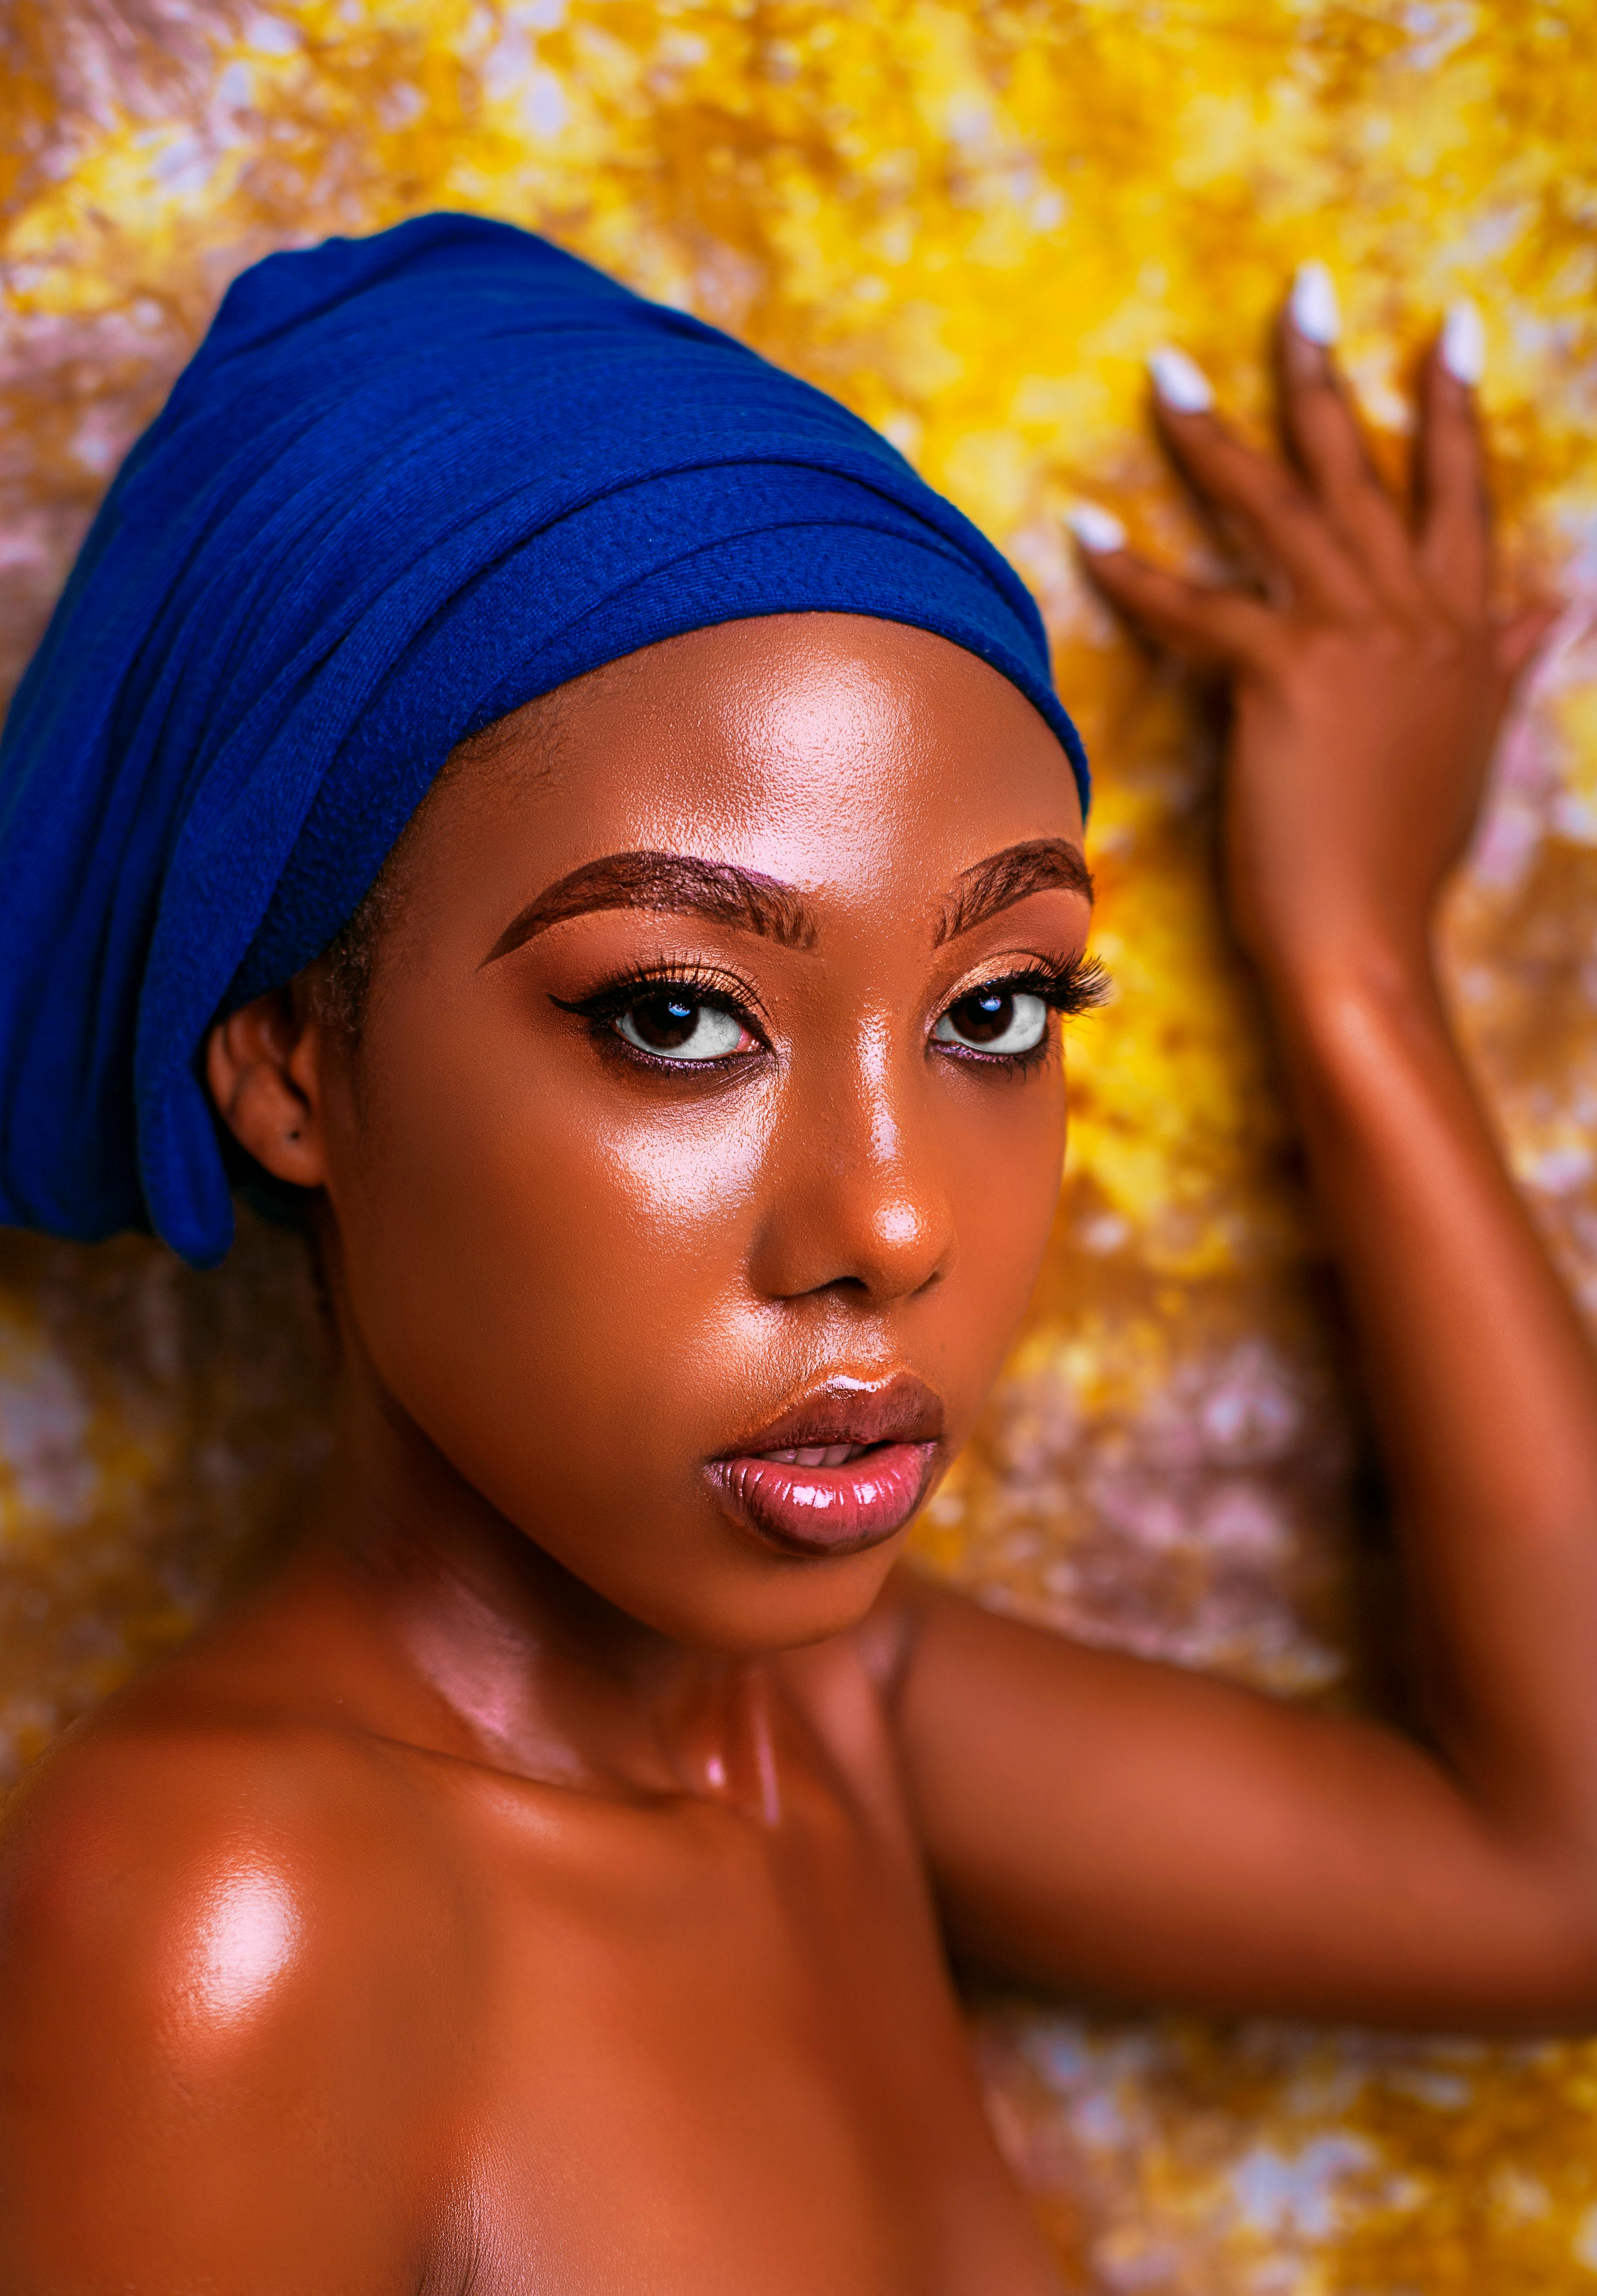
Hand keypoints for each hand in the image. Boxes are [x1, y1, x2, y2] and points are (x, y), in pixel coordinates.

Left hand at [1075, 284, 1556, 992]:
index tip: (1448, 329)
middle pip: (1366, 471)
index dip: (1453, 410)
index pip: (1461, 497)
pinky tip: (1088, 529)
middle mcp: (1418, 619)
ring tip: (1164, 372)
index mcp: (1466, 634)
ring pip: (1280, 509)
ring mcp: (1356, 640)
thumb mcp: (1471, 748)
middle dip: (1327, 375)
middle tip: (1299, 290)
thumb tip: (1557, 609)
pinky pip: (1200, 604)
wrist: (1367, 939)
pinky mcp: (1286, 677)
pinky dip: (1137, 571)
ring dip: (1214, 434)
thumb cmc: (1402, 862)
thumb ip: (1508, 665)